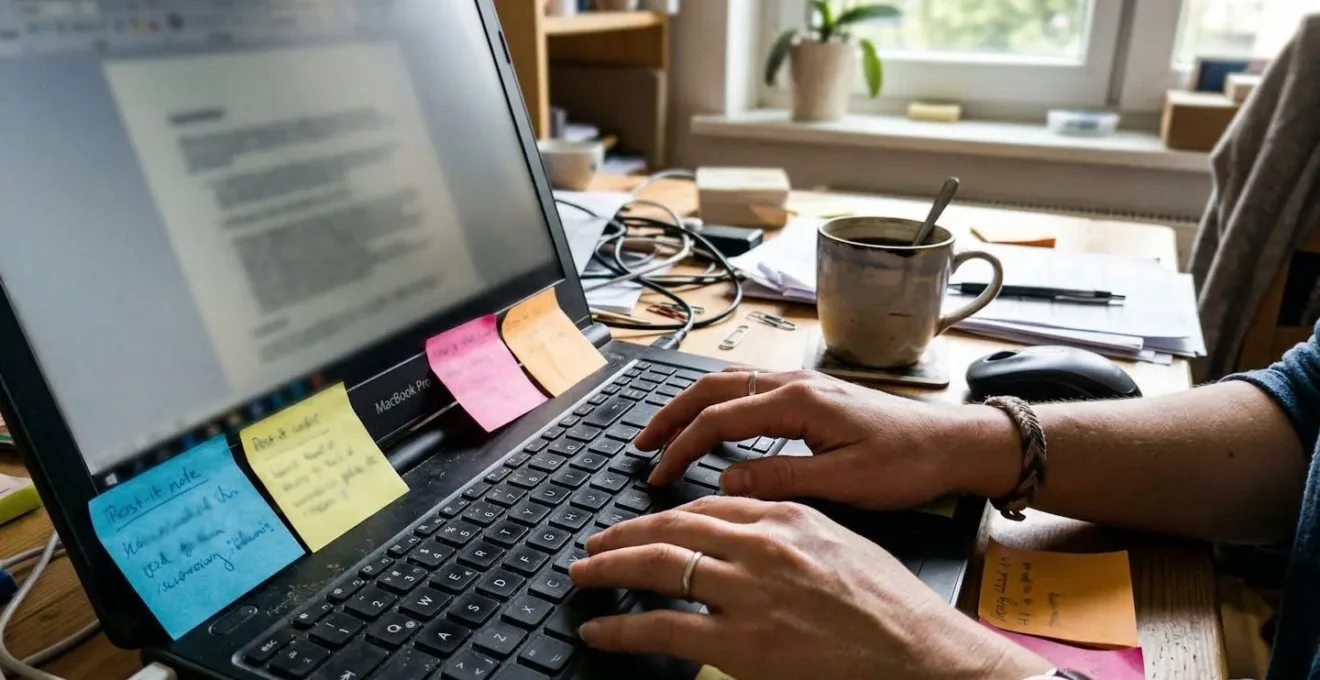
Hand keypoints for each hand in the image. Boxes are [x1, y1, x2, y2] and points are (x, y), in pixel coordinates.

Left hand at [570, 497, 1049, 679]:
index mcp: (786, 516)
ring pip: (656, 565)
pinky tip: (600, 627)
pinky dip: (621, 626)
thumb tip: (753, 532)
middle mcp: (760, 544)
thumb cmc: (890, 607)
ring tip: (583, 573)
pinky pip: (661, 626)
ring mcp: (746, 590)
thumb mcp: (841, 544)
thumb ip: (791, 530)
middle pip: (671, 527)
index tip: (645, 522)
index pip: (708, 504)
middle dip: (623, 534)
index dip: (665, 514)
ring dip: (609, 569)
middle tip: (594, 544)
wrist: (918, 651)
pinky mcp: (739, 640)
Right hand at [638, 370, 1016, 509]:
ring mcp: (804, 385)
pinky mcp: (813, 394)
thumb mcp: (843, 482)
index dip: (681, 447)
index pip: (718, 419)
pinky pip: (751, 390)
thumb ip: (781, 478)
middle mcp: (796, 383)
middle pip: (713, 389)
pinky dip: (718, 404)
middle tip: (640, 444)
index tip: (657, 474)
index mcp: (798, 402)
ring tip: (663, 431)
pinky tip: (713, 423)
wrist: (953, 442)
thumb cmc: (908, 463)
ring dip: (691, 406)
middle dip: (670, 415)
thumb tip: (726, 481)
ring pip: (730, 384)